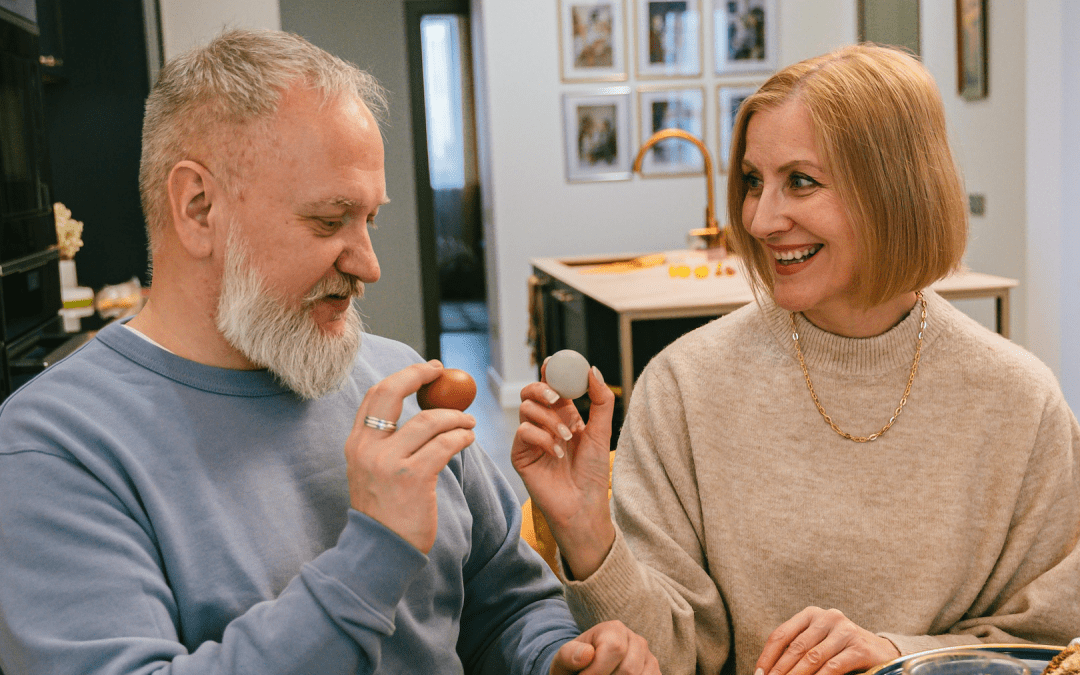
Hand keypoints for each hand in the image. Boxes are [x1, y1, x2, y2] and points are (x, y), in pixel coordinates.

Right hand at [345, 360, 475, 553]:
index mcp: (357, 444)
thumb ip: (387, 443)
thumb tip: (423, 412)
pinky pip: (445, 444)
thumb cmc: (385, 511)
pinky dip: (462, 436)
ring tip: (469, 422)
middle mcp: (368, 448)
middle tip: (443, 374)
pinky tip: (469, 439)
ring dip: (455, 416)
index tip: (427, 371)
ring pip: (429, 420)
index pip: (376, 395)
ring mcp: (389, 462)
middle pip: (393, 393)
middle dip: (420, 376)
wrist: (381, 550)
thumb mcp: (373, 471)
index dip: (403, 376)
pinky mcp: (413, 477)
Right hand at [512, 364, 614, 578]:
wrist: (583, 506)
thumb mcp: (601, 432)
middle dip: (542, 388)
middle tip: (558, 397)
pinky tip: (557, 454)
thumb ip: (600, 401)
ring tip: (568, 438)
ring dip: (549, 419)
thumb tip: (592, 370)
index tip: (555, 361)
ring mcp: (530, 438)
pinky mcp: (520, 454)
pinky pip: (522, 432)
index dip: (551, 371)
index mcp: (563, 414)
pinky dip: (542, 438)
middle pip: (531, 391)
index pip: (552, 385)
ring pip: (526, 409)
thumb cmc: (592, 473)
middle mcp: (544, 423)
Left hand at [549, 621, 659, 674]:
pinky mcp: (654, 672)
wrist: (586, 669)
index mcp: (614, 629)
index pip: (614, 649)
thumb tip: (587, 654)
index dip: (597, 671)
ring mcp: (648, 657)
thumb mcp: (565, 658)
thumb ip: (569, 655)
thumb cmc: (575, 664)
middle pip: (629, 670)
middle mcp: (636, 640)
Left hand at [756, 607, 899, 674]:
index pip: (782, 634)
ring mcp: (844, 631)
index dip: (768, 656)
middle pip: (796, 647)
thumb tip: (770, 671)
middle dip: (780, 670)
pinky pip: (833, 666)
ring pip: (813, 657)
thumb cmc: (841, 650)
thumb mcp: (818, 643)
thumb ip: (798, 651)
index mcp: (811, 615)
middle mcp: (827, 618)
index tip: (759, 673)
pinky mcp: (859, 647)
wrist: (881, 652)